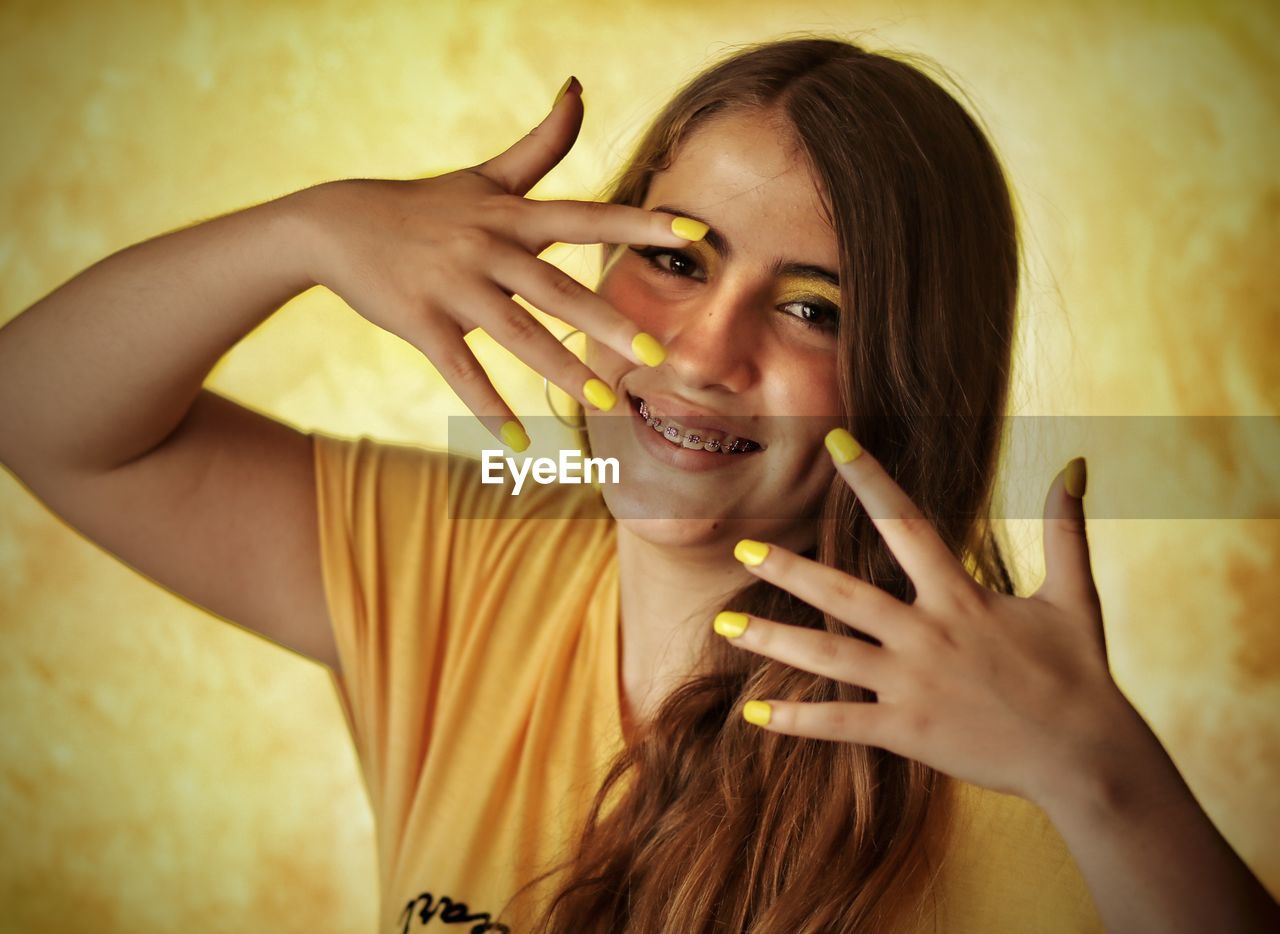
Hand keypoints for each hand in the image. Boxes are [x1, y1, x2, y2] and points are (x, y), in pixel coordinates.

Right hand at [288, 77, 702, 449]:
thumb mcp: (484, 176)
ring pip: (516, 334)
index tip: (696, 237)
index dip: (641, 225)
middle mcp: (487, 248)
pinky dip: (487, 408)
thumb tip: (578, 89)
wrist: (335, 226)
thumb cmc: (424, 204)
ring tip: (606, 404)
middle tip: (657, 354)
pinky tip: (519, 443)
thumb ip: (539, 145)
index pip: (588, 217)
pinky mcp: (420, 322)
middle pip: (556, 288)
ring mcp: (452, 287)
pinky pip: (461, 371)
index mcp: (510, 216)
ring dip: (561, 372)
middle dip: (608, 322)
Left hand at [718, 431, 1149, 805]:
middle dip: (788, 571)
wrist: (1088, 758)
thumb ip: (1067, 528)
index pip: (906, 524)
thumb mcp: (1076, 595)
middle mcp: (927, 635)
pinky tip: (755, 716)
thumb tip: (1080, 464)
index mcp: (961, 597)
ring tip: (722, 627)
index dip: (870, 479)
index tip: (835, 441)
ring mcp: (911, 685)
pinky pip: (841, 724)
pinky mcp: (907, 732)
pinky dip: (796, 721)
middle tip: (740, 551)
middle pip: (843, 594)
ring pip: (827, 657)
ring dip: (771, 641)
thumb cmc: (1081, 674)